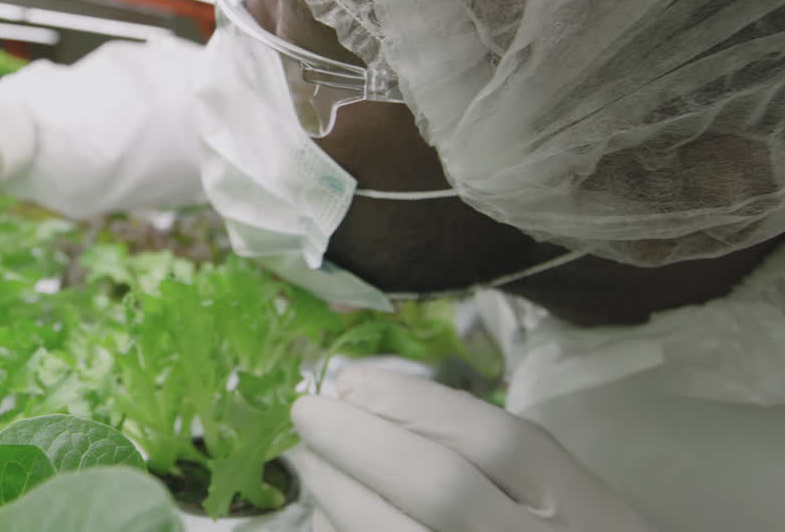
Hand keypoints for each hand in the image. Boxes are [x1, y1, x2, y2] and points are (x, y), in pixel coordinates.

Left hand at [290, 366, 654, 531]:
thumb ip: (491, 452)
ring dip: (336, 491)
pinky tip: (326, 513)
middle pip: (438, 486)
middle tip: (306, 412)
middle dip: (359, 440)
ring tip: (309, 460)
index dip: (413, 404)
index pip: (497, 441)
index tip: (351, 380)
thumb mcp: (565, 496)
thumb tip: (368, 396)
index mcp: (585, 508)